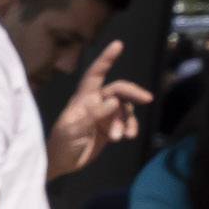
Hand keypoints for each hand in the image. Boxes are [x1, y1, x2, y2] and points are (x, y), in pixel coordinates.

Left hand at [49, 41, 147, 175]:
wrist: (62, 164)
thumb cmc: (61, 144)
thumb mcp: (73, 130)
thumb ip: (93, 115)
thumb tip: (114, 101)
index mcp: (83, 99)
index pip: (95, 74)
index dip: (106, 59)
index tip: (118, 44)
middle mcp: (95, 102)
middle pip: (119, 90)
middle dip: (133, 92)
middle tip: (147, 99)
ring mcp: (105, 114)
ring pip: (125, 108)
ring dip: (126, 121)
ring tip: (119, 137)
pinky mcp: (111, 127)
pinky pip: (127, 121)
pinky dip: (130, 127)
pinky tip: (128, 137)